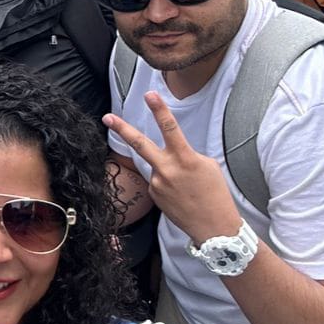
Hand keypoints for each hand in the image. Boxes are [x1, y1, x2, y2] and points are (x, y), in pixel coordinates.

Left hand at [103, 92, 242, 245]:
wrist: (215, 229)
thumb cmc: (216, 195)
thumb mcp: (207, 166)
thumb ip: (186, 154)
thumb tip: (171, 152)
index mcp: (185, 159)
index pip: (170, 128)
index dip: (159, 110)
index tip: (149, 94)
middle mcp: (167, 170)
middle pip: (140, 144)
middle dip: (122, 129)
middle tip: (107, 117)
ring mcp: (157, 184)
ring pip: (156, 166)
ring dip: (167, 171)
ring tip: (187, 188)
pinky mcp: (153, 195)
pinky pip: (157, 182)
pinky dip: (167, 184)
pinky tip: (181, 196)